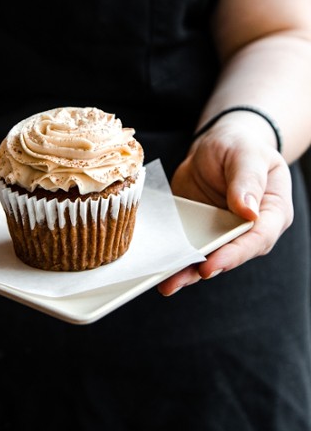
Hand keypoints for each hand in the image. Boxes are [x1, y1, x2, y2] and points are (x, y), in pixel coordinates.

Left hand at [157, 122, 293, 295]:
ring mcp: (224, 234)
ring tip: (166, 283)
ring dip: (187, 273)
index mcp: (272, 211)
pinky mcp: (201, 234)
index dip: (235, 254)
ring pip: (209, 259)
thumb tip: (247, 210)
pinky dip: (175, 260)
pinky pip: (189, 250)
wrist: (216, 146)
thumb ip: (248, 178)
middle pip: (232, 256)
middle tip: (181, 278)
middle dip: (207, 269)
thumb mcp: (246, 153)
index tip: (211, 264)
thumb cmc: (239, 146)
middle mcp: (250, 230)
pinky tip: (159, 268)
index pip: (258, 239)